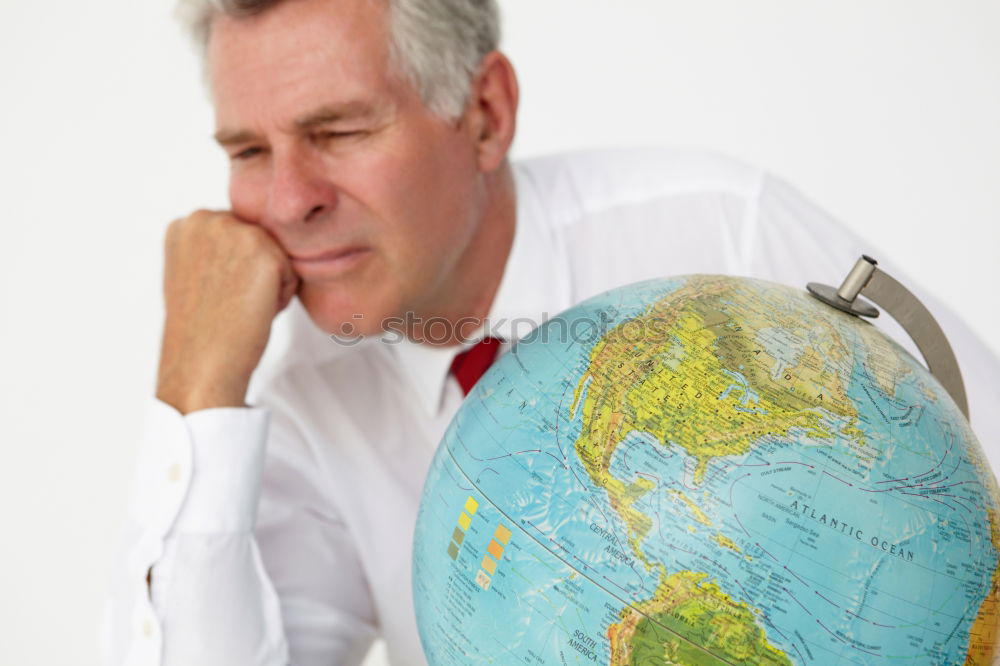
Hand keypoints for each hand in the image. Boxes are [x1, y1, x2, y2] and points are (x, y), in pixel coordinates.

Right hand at [155, 210, 299, 413]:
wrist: (202, 362)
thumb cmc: (201, 328)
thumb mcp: (193, 272)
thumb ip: (212, 247)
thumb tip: (242, 240)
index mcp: (186, 224)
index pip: (236, 236)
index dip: (233, 271)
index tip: (215, 294)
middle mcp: (208, 219)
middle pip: (260, 241)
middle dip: (252, 273)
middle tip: (228, 303)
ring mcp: (236, 232)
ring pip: (278, 256)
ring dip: (268, 284)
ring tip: (239, 306)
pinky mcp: (265, 252)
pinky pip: (292, 274)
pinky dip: (281, 297)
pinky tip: (253, 311)